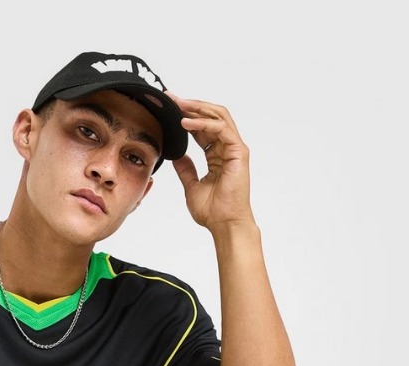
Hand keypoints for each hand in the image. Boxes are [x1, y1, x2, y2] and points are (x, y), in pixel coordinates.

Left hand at [165, 94, 254, 231]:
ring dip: (197, 108)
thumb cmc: (213, 211)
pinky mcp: (238, 152)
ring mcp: (234, 149)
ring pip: (219, 117)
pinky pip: (221, 129)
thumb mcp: (191, 186)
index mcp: (217, 155)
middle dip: (191, 105)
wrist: (224, 225)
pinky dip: (203, 123)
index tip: (169, 109)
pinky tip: (186, 123)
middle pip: (211, 117)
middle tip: (172, 98)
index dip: (187, 116)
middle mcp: (227, 148)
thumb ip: (186, 169)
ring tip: (178, 104)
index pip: (202, 128)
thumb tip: (177, 156)